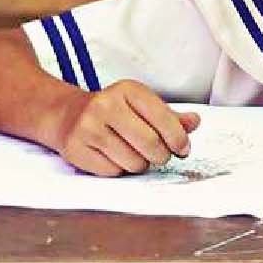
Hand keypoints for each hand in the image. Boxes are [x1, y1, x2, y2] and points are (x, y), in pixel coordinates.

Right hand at [51, 79, 199, 176]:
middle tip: (160, 155)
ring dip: (140, 164)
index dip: (179, 139)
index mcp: (128, 90)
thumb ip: (170, 116)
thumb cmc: (114, 111)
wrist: (67, 114)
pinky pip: (113, 172)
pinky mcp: (76, 149)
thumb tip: (194, 122)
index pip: (164, 119)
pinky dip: (119, 169)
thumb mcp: (142, 105)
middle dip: (161, 156)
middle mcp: (105, 105)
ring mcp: (88, 127)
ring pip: (133, 162)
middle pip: (150, 144)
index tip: (182, 148)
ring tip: (133, 153)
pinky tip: (113, 157)